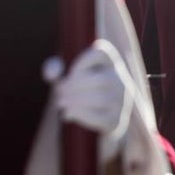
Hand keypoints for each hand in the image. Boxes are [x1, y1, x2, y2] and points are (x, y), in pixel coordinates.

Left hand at [45, 40, 133, 159]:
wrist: (101, 121)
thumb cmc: (80, 91)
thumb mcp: (66, 76)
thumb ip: (55, 69)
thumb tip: (51, 74)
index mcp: (111, 63)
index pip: (101, 53)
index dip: (83, 60)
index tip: (70, 72)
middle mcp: (122, 81)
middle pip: (100, 80)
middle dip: (74, 85)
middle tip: (58, 91)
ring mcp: (122, 103)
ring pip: (101, 99)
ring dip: (76, 101)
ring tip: (60, 103)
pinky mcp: (117, 121)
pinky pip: (101, 118)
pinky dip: (80, 115)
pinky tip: (66, 114)